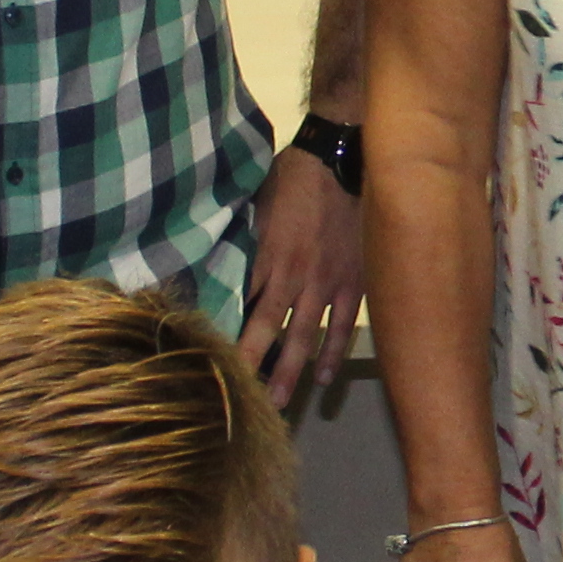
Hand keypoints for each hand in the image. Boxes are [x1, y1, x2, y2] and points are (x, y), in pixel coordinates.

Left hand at [241, 149, 362, 396]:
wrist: (340, 161)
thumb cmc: (292, 178)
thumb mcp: (257, 205)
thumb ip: (242, 240)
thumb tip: (219, 262)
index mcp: (265, 256)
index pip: (240, 304)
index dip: (225, 333)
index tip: (210, 360)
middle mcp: (293, 276)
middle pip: (269, 330)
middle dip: (254, 365)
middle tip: (242, 398)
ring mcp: (325, 282)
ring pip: (305, 335)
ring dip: (291, 371)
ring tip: (281, 401)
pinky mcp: (352, 281)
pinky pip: (342, 324)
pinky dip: (333, 351)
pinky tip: (324, 377)